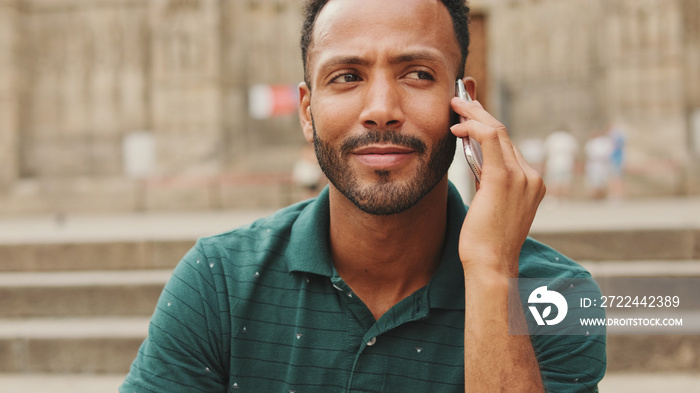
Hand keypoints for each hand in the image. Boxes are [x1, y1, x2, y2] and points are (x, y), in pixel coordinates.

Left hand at [450, 97, 545, 276]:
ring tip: (456, 105)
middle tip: (461, 100)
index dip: (488, 126)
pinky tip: (458, 126)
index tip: (471, 115)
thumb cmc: (486, 241)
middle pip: (504, 133)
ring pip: (497, 132)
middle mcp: (531, 177)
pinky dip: (473, 127)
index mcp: (532, 183)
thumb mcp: (492, 206)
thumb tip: (477, 162)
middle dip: (480, 113)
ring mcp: (522, 177)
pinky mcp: (504, 179)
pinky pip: (489, 140)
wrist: (491, 264)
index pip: (509, 145)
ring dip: (474, 115)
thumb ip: (491, 183)